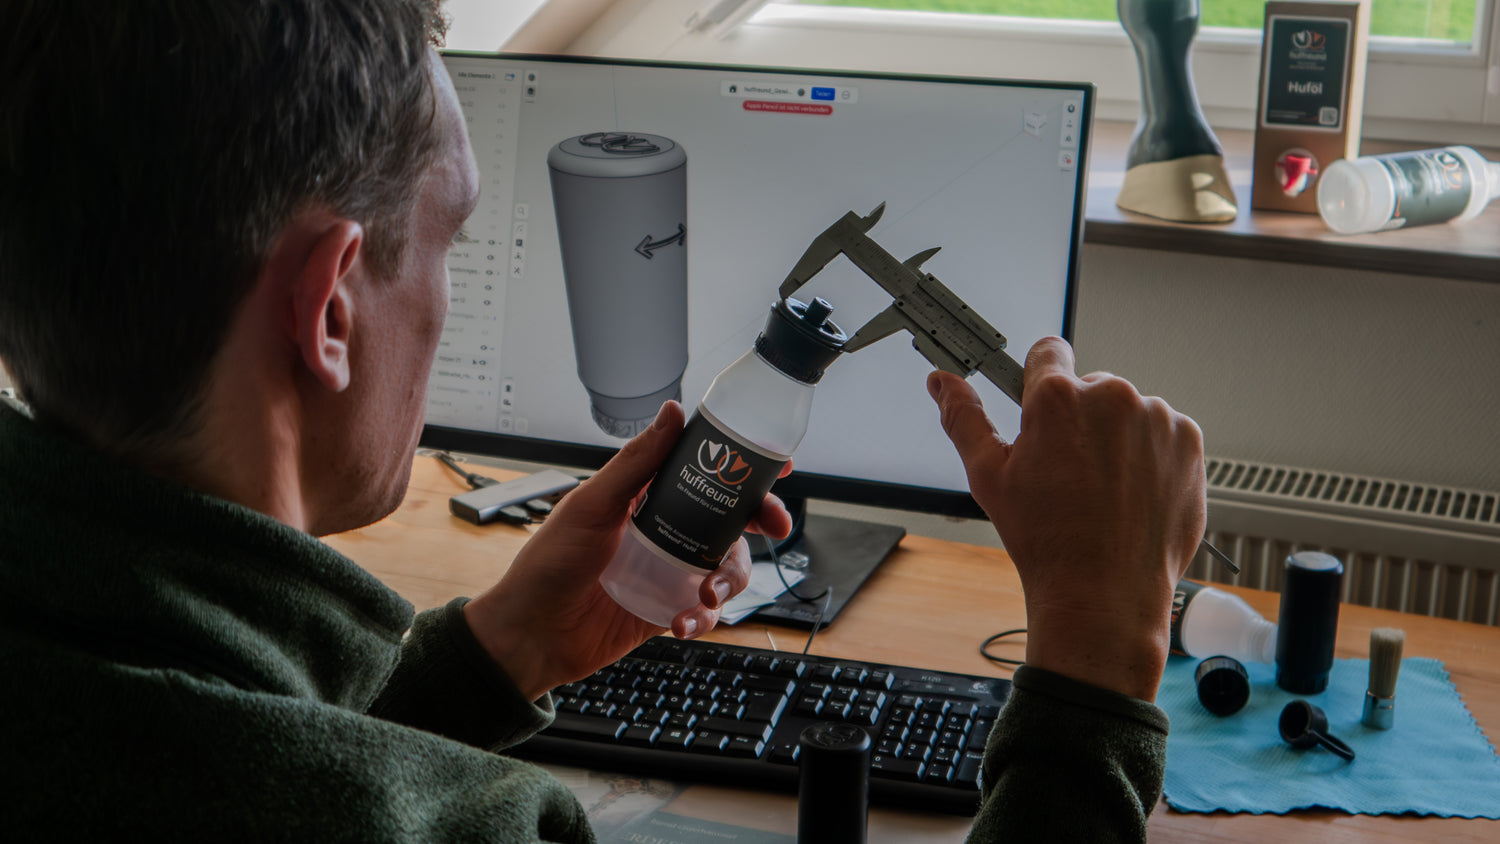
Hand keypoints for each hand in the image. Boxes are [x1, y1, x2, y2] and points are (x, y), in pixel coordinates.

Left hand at [461, 401, 794, 699]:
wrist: (531, 636)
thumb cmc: (547, 566)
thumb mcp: (591, 505)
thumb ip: (636, 462)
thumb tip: (672, 412)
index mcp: (645, 496)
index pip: (704, 472)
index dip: (743, 467)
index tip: (776, 465)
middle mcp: (664, 529)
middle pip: (731, 518)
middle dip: (761, 520)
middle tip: (776, 526)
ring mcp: (668, 570)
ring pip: (727, 565)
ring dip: (731, 577)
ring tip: (710, 594)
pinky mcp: (668, 608)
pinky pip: (707, 610)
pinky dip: (705, 617)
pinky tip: (684, 621)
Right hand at [928, 337, 1204, 700]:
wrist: (1104, 593)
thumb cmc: (1045, 540)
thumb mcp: (989, 477)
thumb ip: (964, 418)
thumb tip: (941, 383)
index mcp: (1058, 397)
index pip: (1048, 351)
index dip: (1040, 380)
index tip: (1042, 408)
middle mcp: (1111, 396)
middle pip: (1090, 388)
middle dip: (1079, 418)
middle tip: (1068, 471)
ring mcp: (1156, 418)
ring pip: (1128, 412)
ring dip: (1116, 437)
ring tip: (1102, 489)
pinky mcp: (1188, 443)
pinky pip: (1163, 434)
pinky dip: (1150, 456)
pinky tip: (1131, 493)